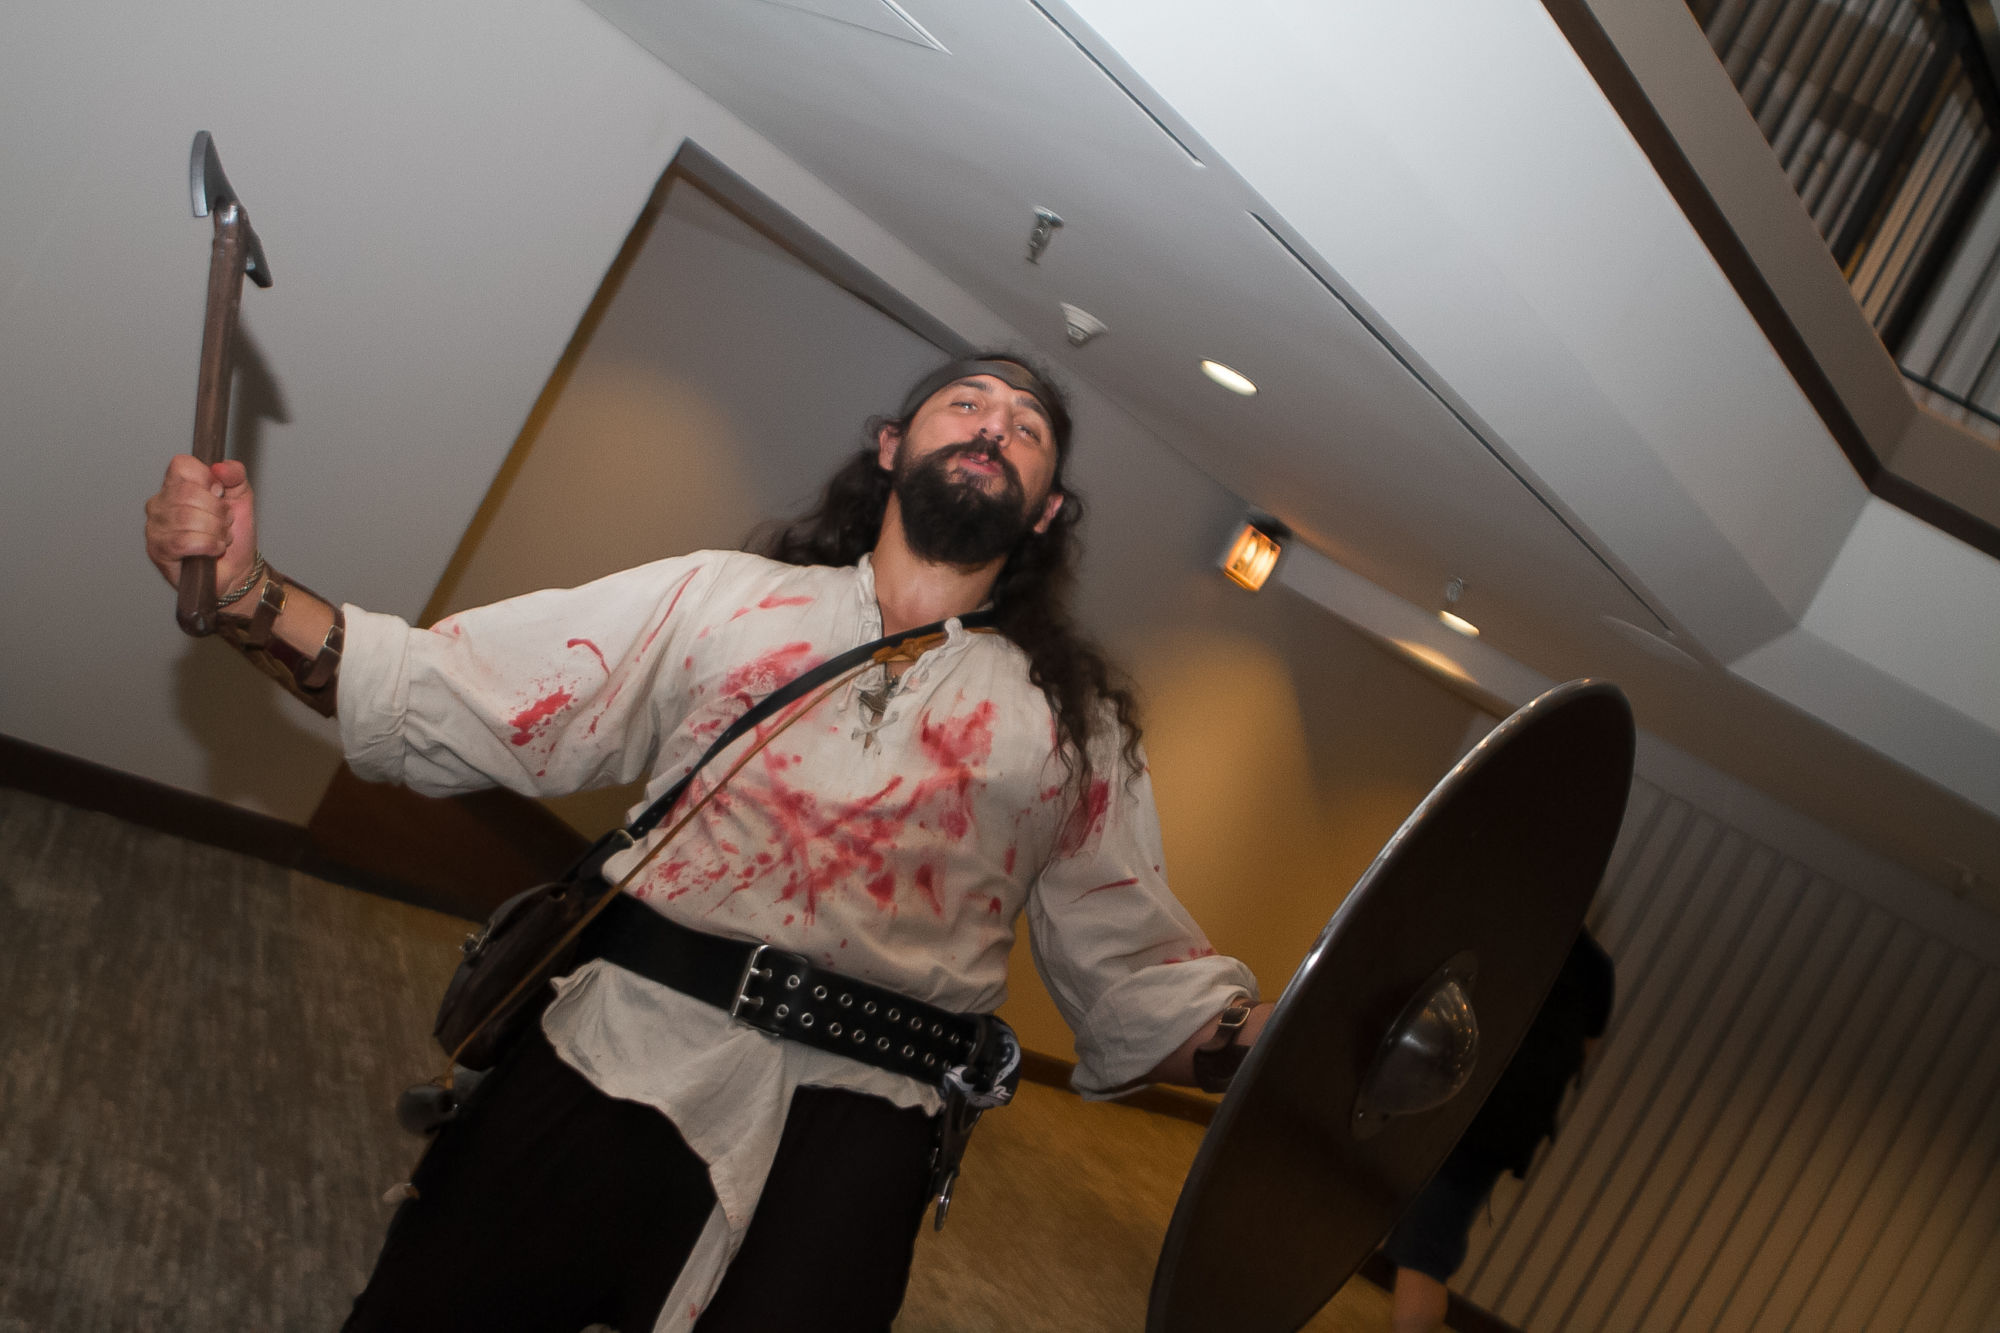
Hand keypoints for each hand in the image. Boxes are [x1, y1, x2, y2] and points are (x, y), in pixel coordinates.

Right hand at [144, 455, 258, 594]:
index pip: (181, 465)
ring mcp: (155, 527)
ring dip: (216, 531)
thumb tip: (219, 467)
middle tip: (224, 522)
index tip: (220, 494)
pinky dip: (209, 545)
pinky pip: (185, 541)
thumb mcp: (242, 497)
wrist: (238, 569)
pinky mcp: (158, 550)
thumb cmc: (234, 533)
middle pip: (188, 493)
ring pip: (188, 518)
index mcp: (175, 485)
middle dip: (218, 511)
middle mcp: (160, 503)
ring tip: (219, 537)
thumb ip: (235, 474)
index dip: (207, 478)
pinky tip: (212, 549)